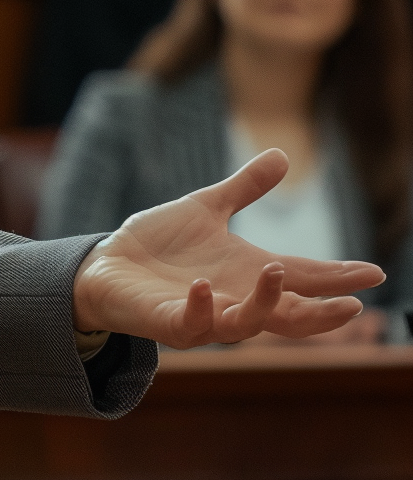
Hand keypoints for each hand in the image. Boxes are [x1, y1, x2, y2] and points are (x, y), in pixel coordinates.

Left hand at [73, 149, 383, 346]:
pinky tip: (205, 286)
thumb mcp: (205, 208)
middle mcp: (234, 300)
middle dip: (322, 314)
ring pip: (247, 325)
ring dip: (264, 303)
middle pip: (290, 317)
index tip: (375, 272)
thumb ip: (244, 189)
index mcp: (247, 273)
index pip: (303, 278)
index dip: (338, 277)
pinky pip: (192, 325)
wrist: (105, 264)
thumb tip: (282, 154)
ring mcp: (205, 316)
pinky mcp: (170, 322)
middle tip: (352, 304)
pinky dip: (203, 308)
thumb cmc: (158, 244)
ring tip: (274, 271)